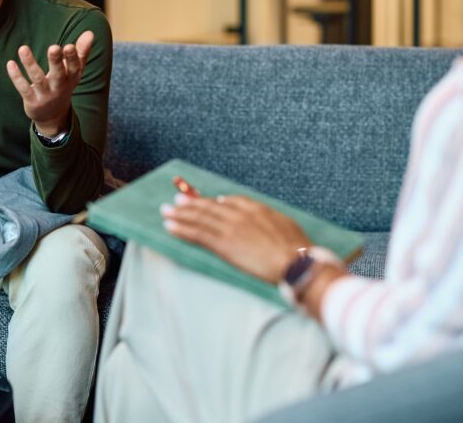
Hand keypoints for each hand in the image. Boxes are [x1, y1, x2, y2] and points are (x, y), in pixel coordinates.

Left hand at [6, 30, 94, 135]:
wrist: (53, 116)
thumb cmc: (64, 85)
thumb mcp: (75, 71)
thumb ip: (82, 52)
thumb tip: (90, 33)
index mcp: (71, 78)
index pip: (74, 67)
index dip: (72, 57)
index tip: (69, 46)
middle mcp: (59, 87)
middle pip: (59, 74)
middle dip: (56, 61)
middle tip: (54, 47)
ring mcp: (45, 95)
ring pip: (37, 79)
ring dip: (30, 64)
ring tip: (23, 48)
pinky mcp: (32, 101)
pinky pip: (23, 88)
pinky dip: (16, 76)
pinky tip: (11, 63)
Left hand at [161, 185, 311, 284]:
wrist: (294, 261)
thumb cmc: (296, 248)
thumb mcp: (284, 224)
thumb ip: (267, 217)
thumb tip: (258, 213)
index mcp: (256, 208)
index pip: (231, 201)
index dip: (215, 202)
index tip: (207, 201)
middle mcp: (239, 214)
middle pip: (210, 207)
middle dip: (191, 203)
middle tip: (176, 201)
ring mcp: (229, 228)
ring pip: (199, 218)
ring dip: (180, 214)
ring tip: (166, 211)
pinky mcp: (222, 244)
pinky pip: (197, 234)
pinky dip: (181, 229)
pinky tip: (169, 227)